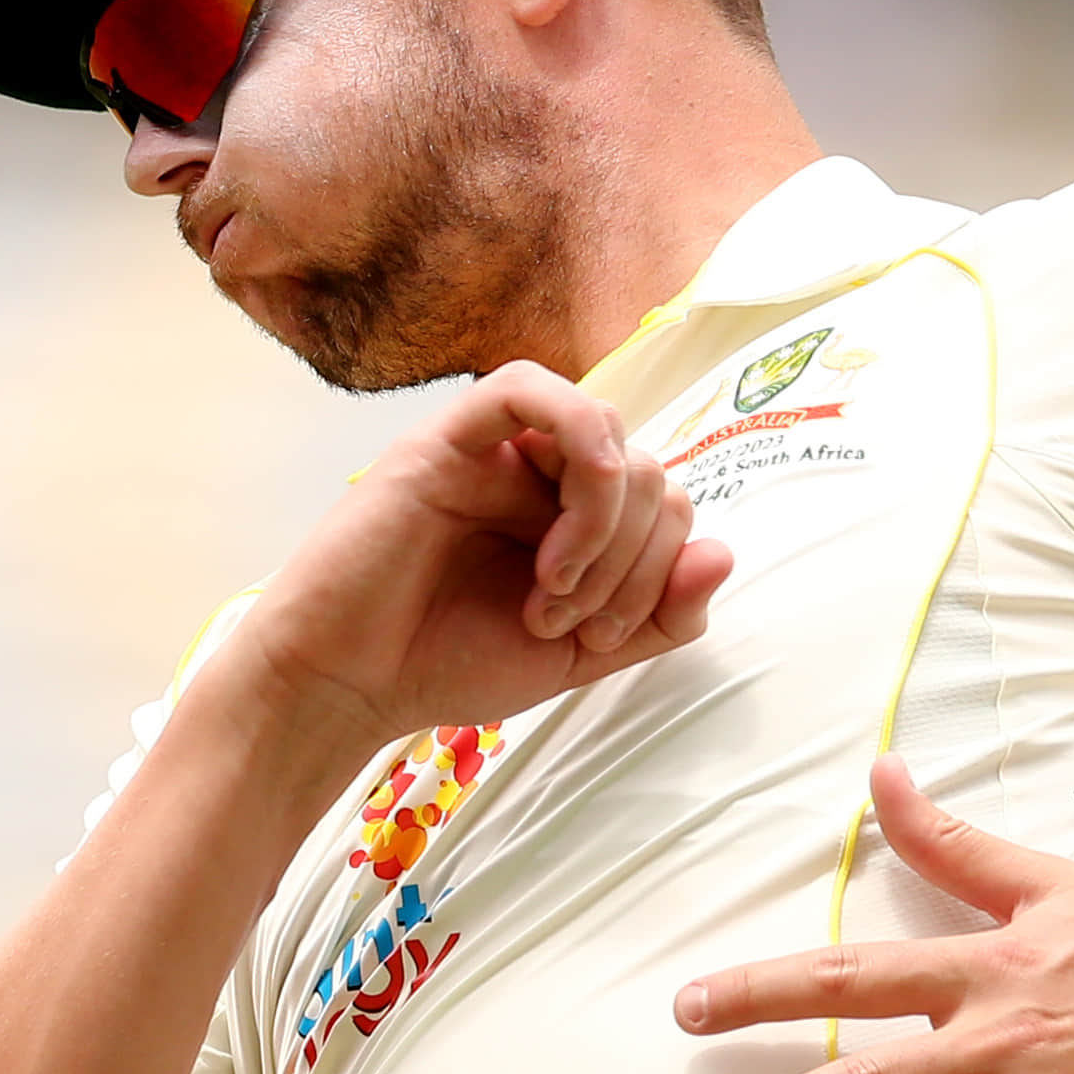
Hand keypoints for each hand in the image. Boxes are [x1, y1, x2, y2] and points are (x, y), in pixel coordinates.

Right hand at [217, 360, 733, 767]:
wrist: (348, 686)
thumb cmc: (445, 664)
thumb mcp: (581, 654)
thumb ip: (656, 615)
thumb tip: (725, 551)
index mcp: (571, 516)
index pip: (665, 504)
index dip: (660, 570)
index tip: (598, 636)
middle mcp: (539, 474)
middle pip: (648, 469)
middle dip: (631, 558)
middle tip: (566, 619)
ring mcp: (494, 451)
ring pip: (606, 428)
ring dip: (606, 521)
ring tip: (554, 589)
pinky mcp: (448, 439)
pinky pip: (528, 387)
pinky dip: (580, 441)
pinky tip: (569, 517)